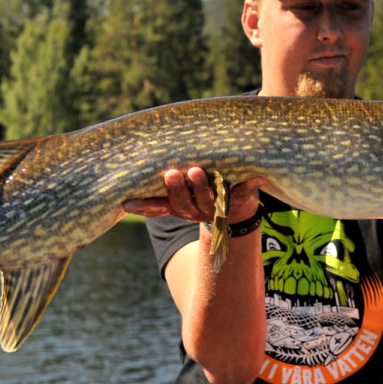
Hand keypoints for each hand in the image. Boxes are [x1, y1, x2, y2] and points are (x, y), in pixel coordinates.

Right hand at [123, 167, 264, 222]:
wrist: (236, 212)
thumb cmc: (199, 193)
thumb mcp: (179, 195)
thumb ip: (160, 188)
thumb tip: (126, 185)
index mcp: (180, 207)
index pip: (160, 207)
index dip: (144, 207)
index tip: (128, 203)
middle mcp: (197, 209)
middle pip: (184, 202)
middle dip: (178, 189)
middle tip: (173, 174)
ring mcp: (218, 206)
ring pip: (210, 198)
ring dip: (203, 186)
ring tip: (198, 171)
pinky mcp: (242, 199)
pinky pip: (246, 192)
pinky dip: (251, 184)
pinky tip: (256, 175)